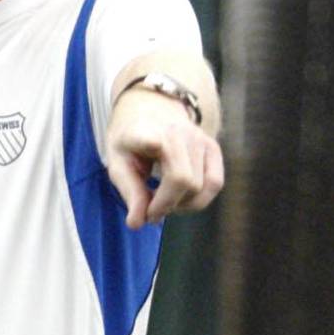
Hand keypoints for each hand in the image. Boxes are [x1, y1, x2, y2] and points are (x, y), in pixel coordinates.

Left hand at [105, 94, 224, 229]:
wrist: (150, 110)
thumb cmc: (130, 141)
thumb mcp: (118, 164)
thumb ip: (129, 192)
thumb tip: (137, 224)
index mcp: (145, 132)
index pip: (152, 138)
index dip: (152, 142)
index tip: (154, 144)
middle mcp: (178, 132)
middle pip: (183, 181)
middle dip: (166, 206)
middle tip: (149, 211)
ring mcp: (200, 138)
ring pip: (201, 187)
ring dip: (183, 205)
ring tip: (164, 202)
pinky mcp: (213, 147)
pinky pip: (215, 183)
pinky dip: (199, 199)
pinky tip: (181, 198)